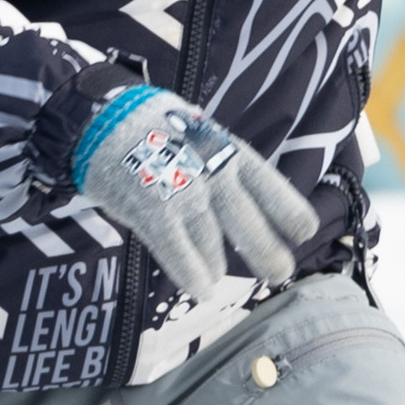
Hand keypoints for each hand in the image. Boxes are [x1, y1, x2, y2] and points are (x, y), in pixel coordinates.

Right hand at [71, 86, 317, 296]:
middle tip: (280, 273)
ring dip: (215, 265)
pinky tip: (201, 288)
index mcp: (227, 149)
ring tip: (215, 278)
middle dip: (266, 252)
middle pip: (248, 222)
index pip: (269, 185)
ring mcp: (184, 192)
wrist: (99, 116)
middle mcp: (213, 171)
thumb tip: (238, 199)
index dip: (289, 211)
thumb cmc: (147, 126)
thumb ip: (217, 164)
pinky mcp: (153, 210)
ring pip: (212, 244)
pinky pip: (179, 251)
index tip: (306, 233)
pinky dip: (191, 273)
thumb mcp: (195, 132)